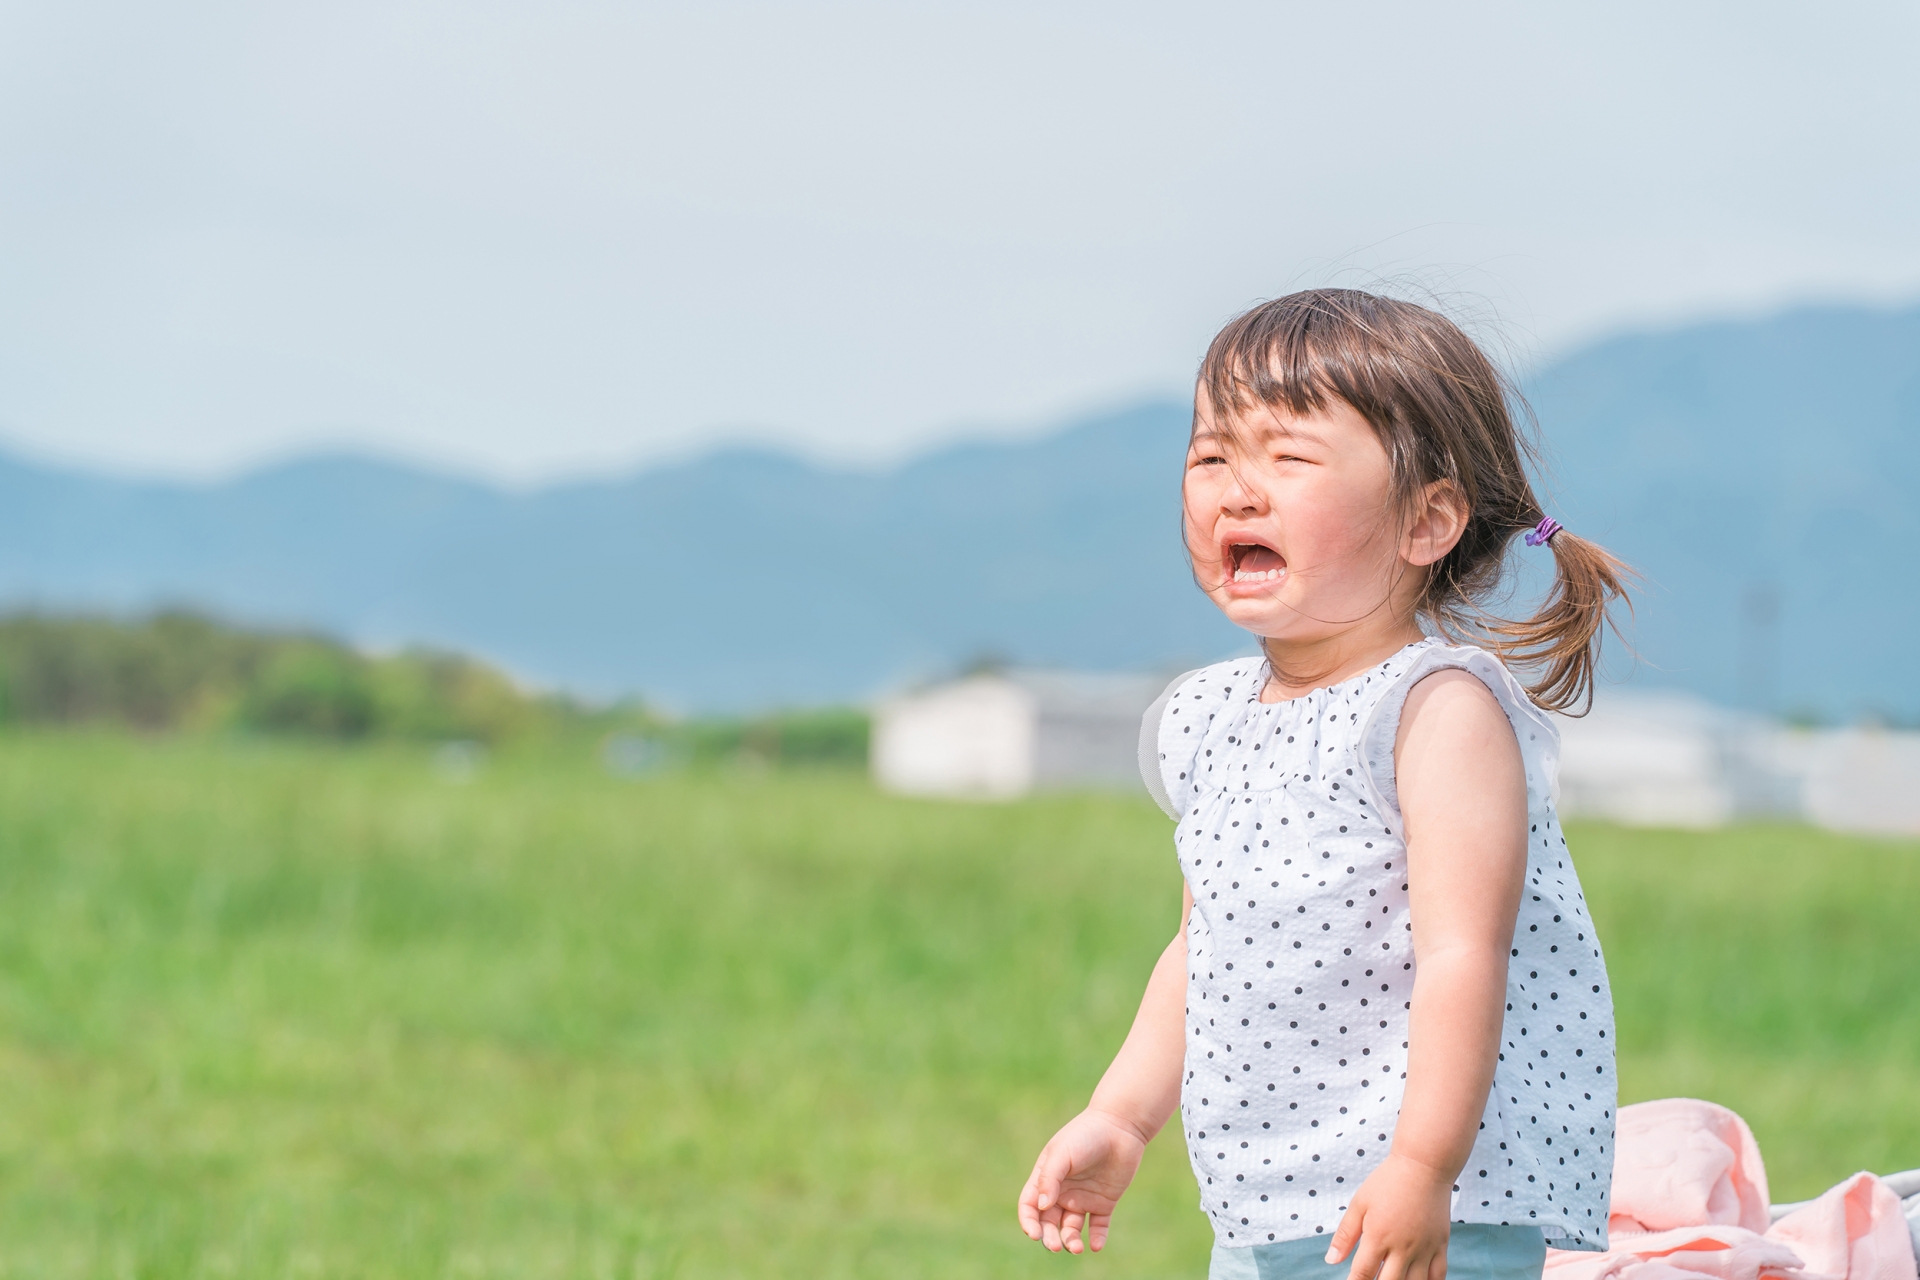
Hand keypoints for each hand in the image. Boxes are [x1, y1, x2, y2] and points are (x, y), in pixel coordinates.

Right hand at [1016, 1108, 1148, 1254]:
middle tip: (1056, 1246)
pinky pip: (1097, 1227)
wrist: (1120, 1126)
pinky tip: (1096, 1244)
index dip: (1028, 1221)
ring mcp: (1083, 1198)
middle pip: (1049, 1222)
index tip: (1034, 1234)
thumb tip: (1041, 1207)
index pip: (1030, 1206)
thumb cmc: (1085, 1135)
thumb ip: (1049, 1179)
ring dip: (1071, 1241)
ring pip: (1071, 1229)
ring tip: (1076, 1248)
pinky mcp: (1104, 1203)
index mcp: (1046, 1178)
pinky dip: (1096, 1238)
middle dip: (1049, 1237)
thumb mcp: (1062, 1153)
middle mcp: (1062, 1192)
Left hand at [1325, 1152, 1455, 1279]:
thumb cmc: (1387, 1182)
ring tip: (1390, 1279)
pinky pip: (1438, 1275)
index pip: (1362, 1274)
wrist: (1424, 1165)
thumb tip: (1330, 1260)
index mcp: (1378, 1237)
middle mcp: (1403, 1247)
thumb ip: (1345, 1234)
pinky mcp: (1440, 1245)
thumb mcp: (1360, 1204)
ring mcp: (1424, 1248)